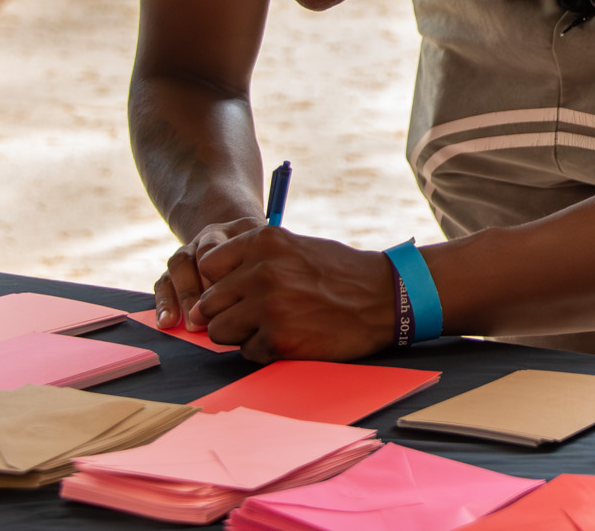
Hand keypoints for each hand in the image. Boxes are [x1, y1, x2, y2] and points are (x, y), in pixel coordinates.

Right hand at [155, 216, 263, 330]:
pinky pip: (163, 282)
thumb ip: (261, 272)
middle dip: (206, 286)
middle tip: (211, 315)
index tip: (233, 295)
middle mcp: (209, 237)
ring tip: (192, 324)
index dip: (224, 272)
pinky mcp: (174, 269)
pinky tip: (167, 322)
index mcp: (236, 231)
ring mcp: (190, 250)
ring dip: (185, 296)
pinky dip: (164, 303)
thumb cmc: (258, 257)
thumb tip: (257, 308)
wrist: (234, 235)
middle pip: (201, 255)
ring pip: (179, 264)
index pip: (226, 246)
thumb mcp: (266, 256)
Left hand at [191, 225, 397, 362]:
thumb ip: (253, 261)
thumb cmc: (340, 273)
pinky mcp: (279, 338)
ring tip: (273, 325)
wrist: (387, 297)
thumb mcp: (296, 247)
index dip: (220, 282)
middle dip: (227, 312)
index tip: (239, 290)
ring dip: (241, 334)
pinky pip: (247, 352)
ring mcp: (269, 305)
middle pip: (208, 303)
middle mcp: (263, 270)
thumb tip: (207, 292)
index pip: (208, 265)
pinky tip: (292, 337)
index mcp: (265, 241)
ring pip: (219, 331)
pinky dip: (265, 350)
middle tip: (258, 313)